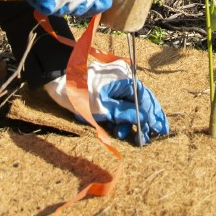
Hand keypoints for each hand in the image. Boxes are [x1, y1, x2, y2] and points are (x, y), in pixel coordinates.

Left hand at [43, 58, 169, 144]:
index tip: (159, 129)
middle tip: (155, 133)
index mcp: (124, 79)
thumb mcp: (101, 108)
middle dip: (147, 118)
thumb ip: (124, 114)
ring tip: (132, 137)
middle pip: (141, 100)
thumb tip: (143, 120)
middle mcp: (123, 78)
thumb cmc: (77, 93)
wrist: (56, 80)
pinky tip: (121, 129)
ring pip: (130, 103)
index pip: (144, 98)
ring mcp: (116, 82)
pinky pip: (121, 101)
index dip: (152, 114)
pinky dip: (123, 115)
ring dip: (132, 121)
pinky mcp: (108, 87)